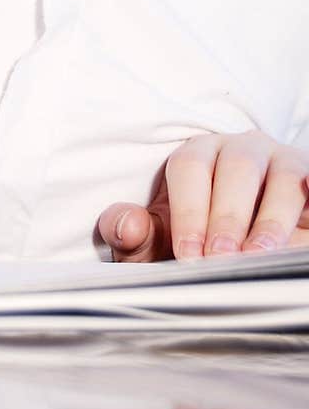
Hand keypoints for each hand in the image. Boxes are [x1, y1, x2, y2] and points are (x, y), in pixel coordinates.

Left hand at [96, 130, 308, 261]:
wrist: (246, 243)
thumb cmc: (197, 236)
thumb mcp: (162, 240)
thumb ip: (136, 235)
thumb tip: (126, 224)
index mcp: (198, 154)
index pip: (190, 168)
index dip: (188, 211)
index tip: (188, 254)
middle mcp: (242, 149)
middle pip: (236, 169)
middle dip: (227, 217)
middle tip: (221, 259)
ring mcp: (283, 162)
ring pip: (283, 177)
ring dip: (271, 219)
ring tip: (258, 255)